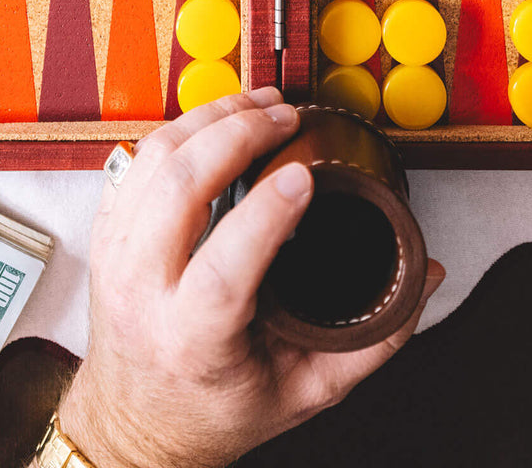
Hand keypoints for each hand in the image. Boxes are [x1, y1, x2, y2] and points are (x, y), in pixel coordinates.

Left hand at [59, 88, 443, 467]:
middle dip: (236, 135)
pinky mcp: (108, 232)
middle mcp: (143, 293)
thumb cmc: (213, 410)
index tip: (303, 176)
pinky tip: (218, 121)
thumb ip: (372, 339)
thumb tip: (423, 277)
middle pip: (178, 190)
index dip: (264, 215)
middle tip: (286, 119)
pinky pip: (138, 161)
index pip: (222, 270)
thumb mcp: (304, 393)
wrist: (134, 425)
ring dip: (209, 118)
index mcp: (192, 341)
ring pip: (154, 161)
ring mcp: (117, 257)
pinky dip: (180, 130)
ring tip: (259, 106)